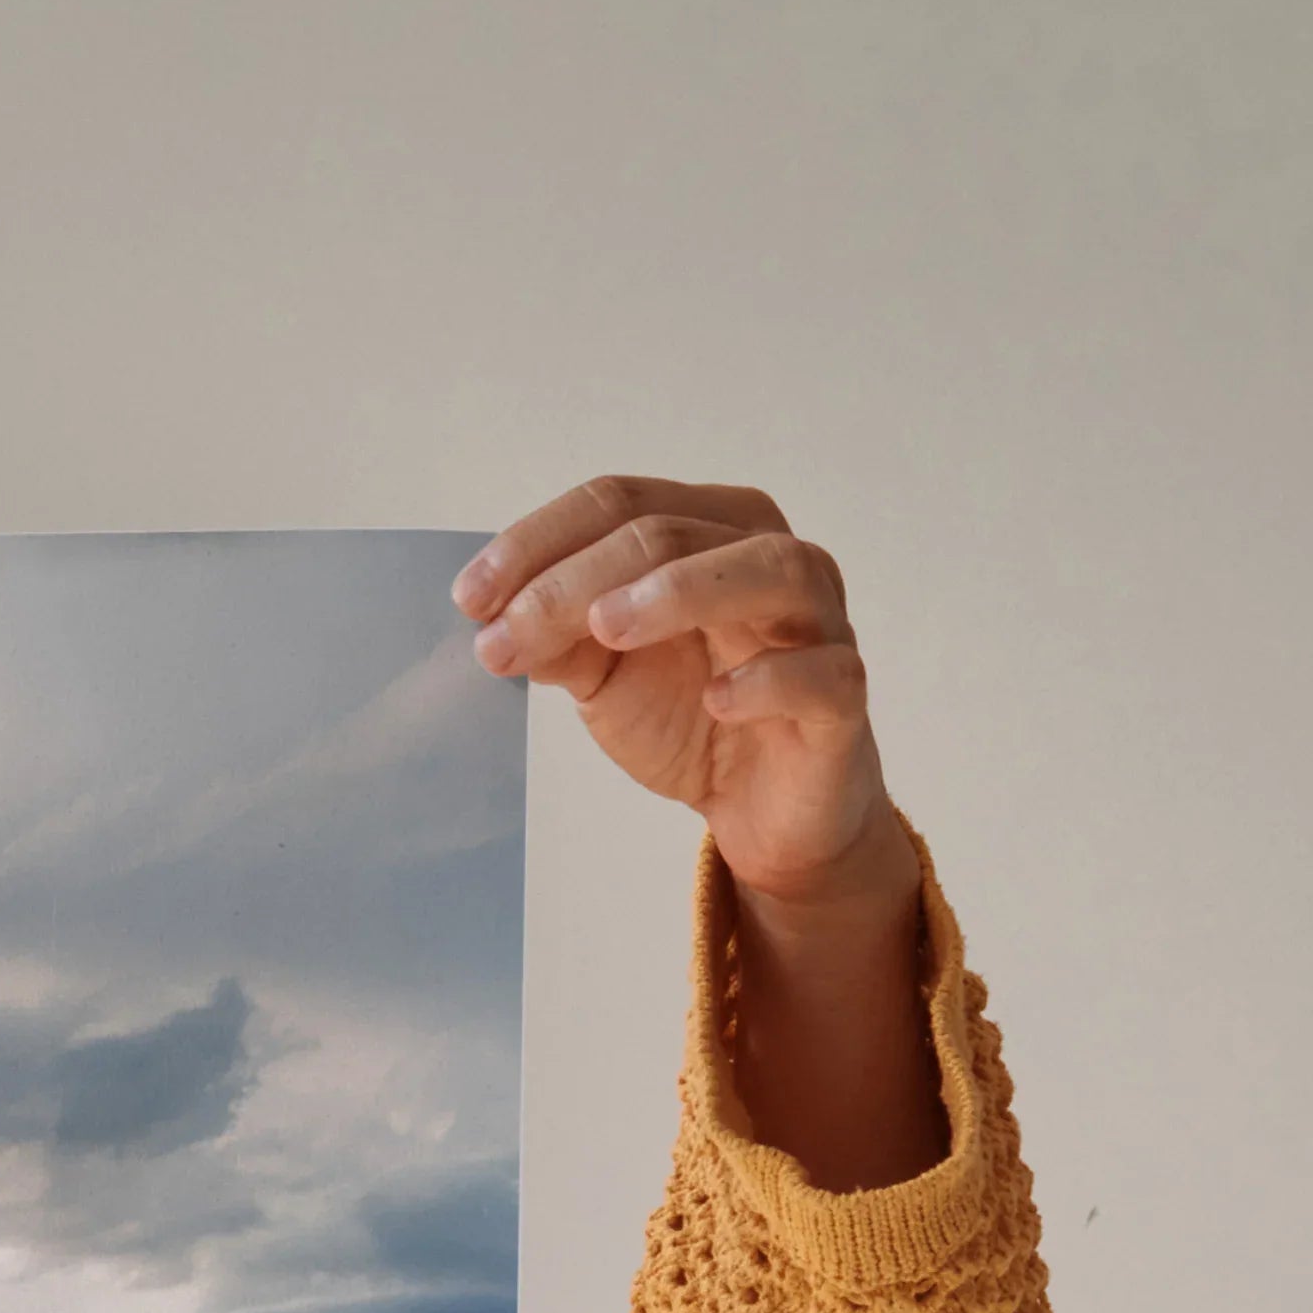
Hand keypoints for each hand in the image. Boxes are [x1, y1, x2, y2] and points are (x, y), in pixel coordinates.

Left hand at [460, 475, 942, 1184]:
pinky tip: (717, 698)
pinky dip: (768, 679)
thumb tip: (494, 620)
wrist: (762, 809)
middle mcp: (769, 557)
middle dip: (576, 580)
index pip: (620, 503)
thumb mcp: (605, 674)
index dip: (539, 542)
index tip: (470, 599)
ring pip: (765, 570)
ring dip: (679, 591)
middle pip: (671, 532)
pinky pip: (821, 672)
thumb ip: (558, 638)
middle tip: (507, 634)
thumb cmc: (692, 716)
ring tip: (606, 628)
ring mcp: (817, 621)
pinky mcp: (842, 696)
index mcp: (709, 531)